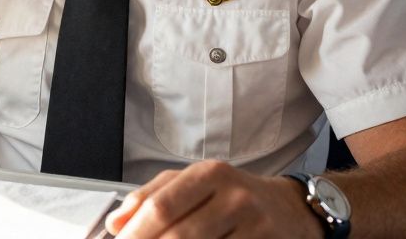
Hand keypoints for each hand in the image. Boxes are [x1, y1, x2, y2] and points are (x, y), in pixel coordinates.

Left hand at [105, 160, 319, 237]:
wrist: (289, 208)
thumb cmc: (233, 195)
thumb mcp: (193, 183)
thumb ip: (151, 196)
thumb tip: (117, 223)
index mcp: (209, 174)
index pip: (161, 205)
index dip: (136, 231)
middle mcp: (234, 195)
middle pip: (178, 234)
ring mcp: (253, 223)